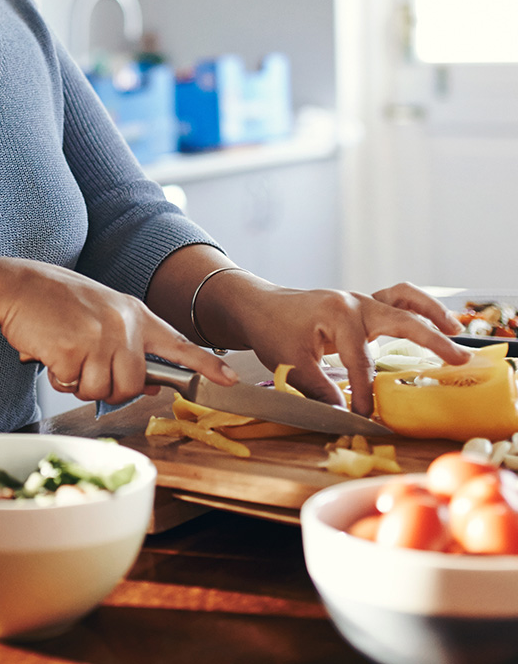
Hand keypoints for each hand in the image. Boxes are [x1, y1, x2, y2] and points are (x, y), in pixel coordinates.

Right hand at [0, 259, 237, 404]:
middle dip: (109, 387)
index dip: (205, 365)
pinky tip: (50, 353)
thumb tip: (152, 384)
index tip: (230, 380)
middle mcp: (123, 324)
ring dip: (80, 383)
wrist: (18, 287)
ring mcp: (100, 336)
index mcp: (134, 313)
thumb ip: (128, 344)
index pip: (178, 343)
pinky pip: (73, 386)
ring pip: (103, 390)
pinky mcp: (74, 349)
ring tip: (66, 355)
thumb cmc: (56, 303)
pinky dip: (59, 377)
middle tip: (85, 366)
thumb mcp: (102, 315)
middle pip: (133, 384)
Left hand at [232, 278, 470, 415]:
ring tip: (456, 331)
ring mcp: (359, 300)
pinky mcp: (360, 306)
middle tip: (458, 360)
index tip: (367, 417)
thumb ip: (319, 389)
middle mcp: (355, 303)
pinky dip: (416, 307)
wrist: (258, 306)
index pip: (361, 362)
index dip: (365, 393)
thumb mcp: (290, 363)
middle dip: (431, 340)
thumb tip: (344, 414)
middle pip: (401, 321)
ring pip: (403, 300)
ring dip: (431, 314)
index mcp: (338, 315)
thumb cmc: (271, 330)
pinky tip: (434, 321)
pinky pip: (394, 300)